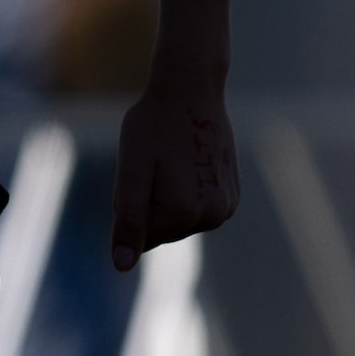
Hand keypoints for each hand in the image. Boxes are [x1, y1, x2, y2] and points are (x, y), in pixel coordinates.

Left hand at [109, 74, 237, 270]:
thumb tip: (122, 265)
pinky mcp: (232, 196)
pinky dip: (186, 189)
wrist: (192, 89)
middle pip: (162, 228)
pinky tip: (187, 160)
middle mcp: (212, 216)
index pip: (140, 234)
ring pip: (179, 219)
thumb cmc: (153, 124)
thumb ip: (128, 219)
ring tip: (171, 159)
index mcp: (183, 213)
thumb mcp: (132, 169)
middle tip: (153, 161)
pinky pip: (197, 207)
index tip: (140, 169)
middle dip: (149, 202)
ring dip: (167, 195)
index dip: (130, 201)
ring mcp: (226, 208)